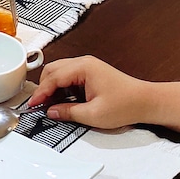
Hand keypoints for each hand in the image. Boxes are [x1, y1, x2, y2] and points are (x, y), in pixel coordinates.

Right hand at [28, 55, 152, 128]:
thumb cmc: (126, 104)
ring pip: (59, 72)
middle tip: (39, 105)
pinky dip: (62, 88)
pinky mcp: (91, 73)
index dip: (40, 93)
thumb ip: (68, 112)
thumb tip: (51, 111)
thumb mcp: (93, 115)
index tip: (33, 105)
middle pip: (53, 71)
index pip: (53, 78)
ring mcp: (88, 67)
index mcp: (84, 68)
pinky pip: (69, 76)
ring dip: (52, 88)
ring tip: (50, 105)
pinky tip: (63, 101)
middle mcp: (84, 63)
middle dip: (44, 88)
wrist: (146, 102)